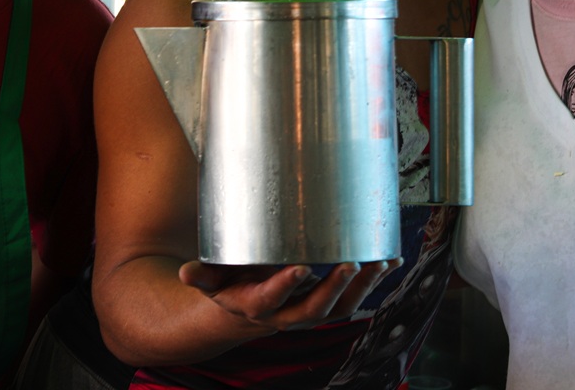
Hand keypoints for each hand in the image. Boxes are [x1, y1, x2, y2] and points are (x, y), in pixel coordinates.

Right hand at [178, 258, 401, 333]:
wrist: (248, 308)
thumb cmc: (231, 284)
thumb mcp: (213, 279)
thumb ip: (202, 275)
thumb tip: (184, 273)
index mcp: (257, 307)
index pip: (270, 301)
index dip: (285, 287)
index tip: (299, 268)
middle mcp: (288, 314)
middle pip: (314, 310)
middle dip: (334, 289)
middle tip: (349, 264)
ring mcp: (311, 309)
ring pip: (341, 307)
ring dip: (362, 287)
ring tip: (378, 262)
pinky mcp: (329, 302)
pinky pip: (355, 297)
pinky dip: (375, 280)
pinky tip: (390, 259)